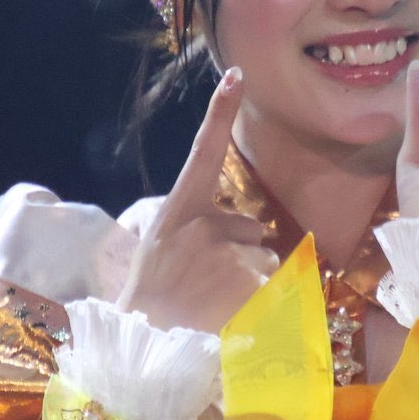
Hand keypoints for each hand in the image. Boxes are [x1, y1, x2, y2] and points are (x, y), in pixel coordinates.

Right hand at [117, 67, 276, 331]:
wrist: (144, 344)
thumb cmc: (153, 296)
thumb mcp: (164, 248)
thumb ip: (204, 227)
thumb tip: (256, 231)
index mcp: (178, 210)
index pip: (203, 152)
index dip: (219, 112)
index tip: (236, 75)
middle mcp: (203, 226)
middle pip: (252, 230)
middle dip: (241, 254)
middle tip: (204, 285)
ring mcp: (226, 255)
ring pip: (265, 260)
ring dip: (251, 281)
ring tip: (213, 303)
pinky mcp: (248, 285)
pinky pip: (274, 286)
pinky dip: (262, 303)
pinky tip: (230, 315)